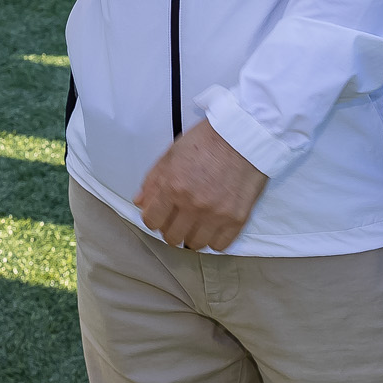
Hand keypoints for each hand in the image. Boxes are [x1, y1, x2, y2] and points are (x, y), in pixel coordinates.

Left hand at [134, 120, 266, 251]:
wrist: (242, 136)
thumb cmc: (206, 141)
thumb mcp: (172, 154)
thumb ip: (153, 180)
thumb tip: (140, 203)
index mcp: (173, 186)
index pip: (152, 221)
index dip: (153, 218)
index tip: (159, 214)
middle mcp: (193, 205)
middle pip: (172, 237)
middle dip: (171, 228)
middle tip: (178, 217)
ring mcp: (216, 215)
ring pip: (195, 244)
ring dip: (192, 235)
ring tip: (196, 221)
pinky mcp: (237, 219)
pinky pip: (219, 245)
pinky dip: (214, 239)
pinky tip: (213, 226)